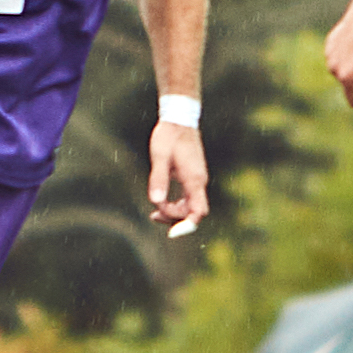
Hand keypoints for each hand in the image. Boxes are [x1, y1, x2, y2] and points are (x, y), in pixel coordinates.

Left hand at [147, 122, 209, 236]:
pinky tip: (161, 202)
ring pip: (190, 206)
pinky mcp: (192, 176)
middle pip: (193, 212)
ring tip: (154, 213)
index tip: (172, 233)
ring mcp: (197, 179)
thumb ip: (159, 179)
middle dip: (175, 219)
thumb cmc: (169, 136)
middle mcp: (199, 181)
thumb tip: (156, 201)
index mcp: (194, 179)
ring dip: (174, 213)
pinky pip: (187, 198)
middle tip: (153, 215)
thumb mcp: (159, 157)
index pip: (197, 212)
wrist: (179, 118)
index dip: (186, 225)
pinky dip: (175, 205)